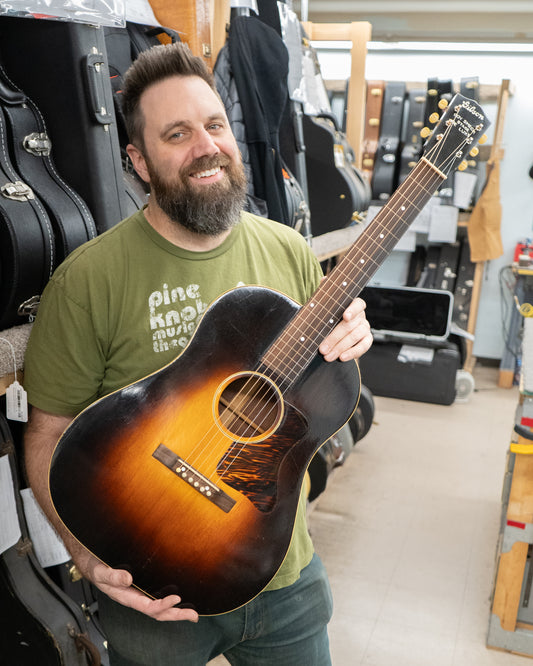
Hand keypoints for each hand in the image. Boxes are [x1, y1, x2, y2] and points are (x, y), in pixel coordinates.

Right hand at [84, 557, 198, 622]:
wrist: (93, 563)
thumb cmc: (98, 567)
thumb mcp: (102, 571)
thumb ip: (113, 576)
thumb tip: (128, 579)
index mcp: (127, 597)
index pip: (148, 606)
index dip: (163, 605)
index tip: (176, 598)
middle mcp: (135, 598)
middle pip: (157, 612)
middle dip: (176, 614)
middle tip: (193, 615)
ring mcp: (139, 594)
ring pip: (159, 607)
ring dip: (176, 611)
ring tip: (192, 613)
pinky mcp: (143, 586)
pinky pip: (157, 597)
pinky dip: (170, 602)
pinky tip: (180, 601)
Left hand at [318, 297, 371, 361]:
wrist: (338, 332)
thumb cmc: (330, 321)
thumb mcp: (327, 316)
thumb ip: (324, 317)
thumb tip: (311, 323)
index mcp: (353, 305)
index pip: (357, 305)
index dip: (352, 310)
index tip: (345, 316)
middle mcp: (360, 316)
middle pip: (349, 325)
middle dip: (334, 338)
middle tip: (323, 349)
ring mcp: (365, 327)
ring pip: (354, 337)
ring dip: (340, 348)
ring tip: (328, 356)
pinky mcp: (367, 339)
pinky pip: (363, 347)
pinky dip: (352, 353)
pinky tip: (342, 357)